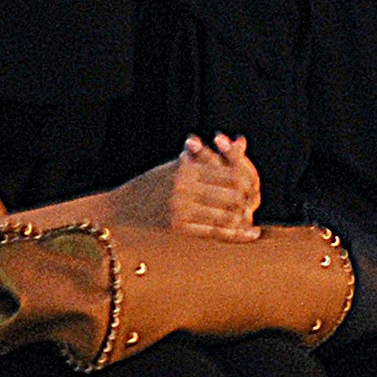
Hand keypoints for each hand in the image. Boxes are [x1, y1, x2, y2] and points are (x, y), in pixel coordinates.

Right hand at [114, 134, 261, 240]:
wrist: (121, 208)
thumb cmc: (151, 184)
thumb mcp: (177, 165)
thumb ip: (210, 156)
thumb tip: (241, 141)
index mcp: (185, 168)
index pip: (226, 172)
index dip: (245, 179)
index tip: (254, 185)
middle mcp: (184, 187)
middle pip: (229, 194)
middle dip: (246, 200)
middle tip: (254, 204)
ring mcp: (180, 208)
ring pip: (224, 214)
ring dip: (241, 219)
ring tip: (251, 221)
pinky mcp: (177, 228)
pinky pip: (213, 232)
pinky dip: (234, 235)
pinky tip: (247, 234)